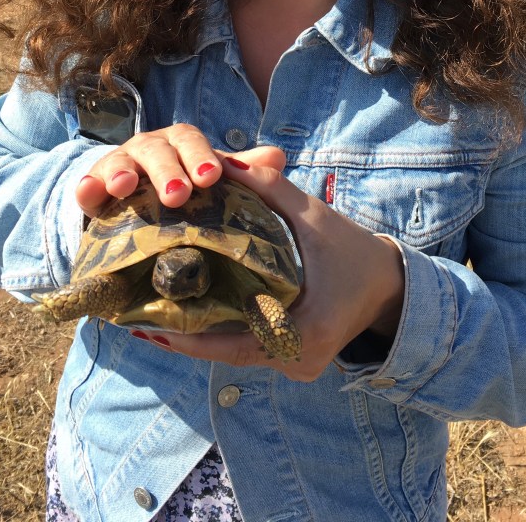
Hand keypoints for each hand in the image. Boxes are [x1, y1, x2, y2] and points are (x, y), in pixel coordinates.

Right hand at [75, 127, 284, 216]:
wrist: (134, 200)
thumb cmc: (183, 185)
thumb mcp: (209, 178)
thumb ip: (242, 172)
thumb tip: (277, 157)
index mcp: (181, 143)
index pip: (193, 142)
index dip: (202, 157)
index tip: (213, 177)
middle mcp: (150, 148)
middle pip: (158, 151)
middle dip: (167, 170)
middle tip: (178, 195)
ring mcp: (118, 165)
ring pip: (121, 163)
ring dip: (122, 173)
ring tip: (125, 187)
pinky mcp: (92, 187)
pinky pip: (87, 184)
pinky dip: (87, 187)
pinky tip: (88, 193)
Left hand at [133, 152, 405, 382]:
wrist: (391, 284)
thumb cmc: (354, 250)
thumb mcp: (314, 215)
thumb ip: (269, 187)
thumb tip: (220, 160)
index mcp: (304, 333)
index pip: (233, 344)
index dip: (187, 336)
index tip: (146, 325)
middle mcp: (295, 360)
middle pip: (225, 352)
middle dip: (182, 335)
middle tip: (135, 318)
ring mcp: (293, 364)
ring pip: (233, 352)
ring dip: (196, 334)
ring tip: (149, 316)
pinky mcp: (290, 359)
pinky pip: (245, 347)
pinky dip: (218, 332)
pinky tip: (187, 315)